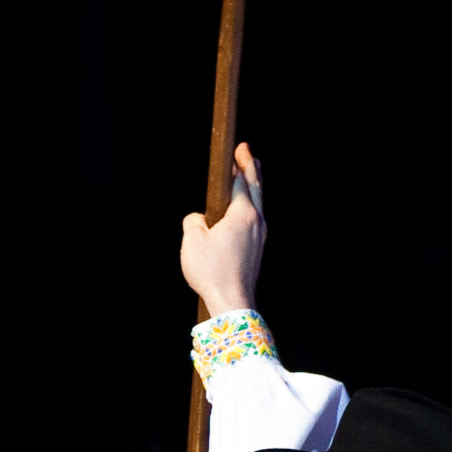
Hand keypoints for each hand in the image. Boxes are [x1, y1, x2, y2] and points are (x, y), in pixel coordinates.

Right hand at [179, 141, 265, 314]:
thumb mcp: (192, 241)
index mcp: (242, 213)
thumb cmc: (212, 272)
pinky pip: (255, 220)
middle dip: (251, 168)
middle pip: (256, 187)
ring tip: (247, 178)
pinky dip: (249, 207)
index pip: (241, 180)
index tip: (239, 147)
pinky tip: (243, 211)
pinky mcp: (257, 250)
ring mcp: (260, 236)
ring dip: (252, 188)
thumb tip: (198, 219)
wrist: (232, 303)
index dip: (239, 162)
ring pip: (258, 204)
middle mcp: (256, 221)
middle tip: (247, 153)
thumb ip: (193, 221)